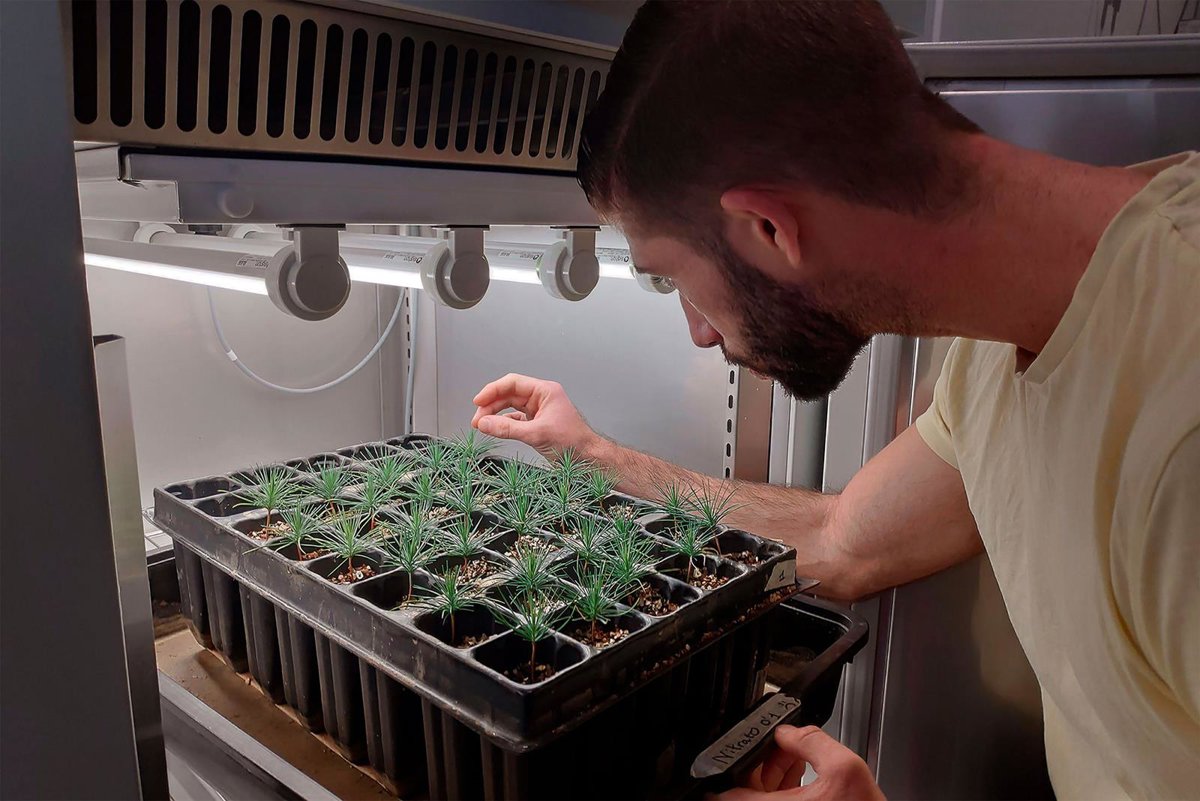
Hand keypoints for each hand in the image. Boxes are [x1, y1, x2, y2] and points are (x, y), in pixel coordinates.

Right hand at [471, 374, 598, 459]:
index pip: (513, 383)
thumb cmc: (573, 442)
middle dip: (491, 406)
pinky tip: (495, 429)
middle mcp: (541, 398)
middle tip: (477, 420)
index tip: (478, 401)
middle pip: (508, 395)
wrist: (588, 458)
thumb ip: (508, 428)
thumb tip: (484, 424)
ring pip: (510, 406)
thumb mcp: (536, 434)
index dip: (492, 390)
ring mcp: (539, 410)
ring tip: (481, 425)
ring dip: (495, 414)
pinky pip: (515, 418)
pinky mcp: (537, 422)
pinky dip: (503, 423)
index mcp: (545, 391)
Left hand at [714, 726, 883, 800]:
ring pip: (761, 798)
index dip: (735, 762)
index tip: (750, 748)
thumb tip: (789, 731)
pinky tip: (800, 773)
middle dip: (760, 762)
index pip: (722, 791)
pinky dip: (782, 789)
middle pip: (743, 789)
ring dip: (771, 774)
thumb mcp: (846, 768)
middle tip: (780, 746)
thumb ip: (812, 741)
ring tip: (794, 755)